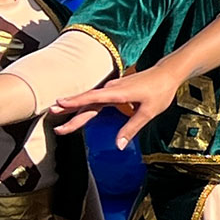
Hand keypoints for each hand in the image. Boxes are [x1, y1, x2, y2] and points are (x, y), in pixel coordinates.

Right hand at [53, 67, 180, 146]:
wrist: (167, 73)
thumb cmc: (160, 91)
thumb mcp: (149, 113)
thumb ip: (132, 128)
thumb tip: (119, 146)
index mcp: (119, 92)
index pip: (93, 98)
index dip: (76, 101)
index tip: (59, 103)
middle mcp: (112, 88)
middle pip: (88, 101)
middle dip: (69, 108)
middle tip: (52, 114)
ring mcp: (112, 88)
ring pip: (90, 100)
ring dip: (75, 106)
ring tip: (58, 113)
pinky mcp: (114, 90)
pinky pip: (97, 98)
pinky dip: (85, 104)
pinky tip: (76, 110)